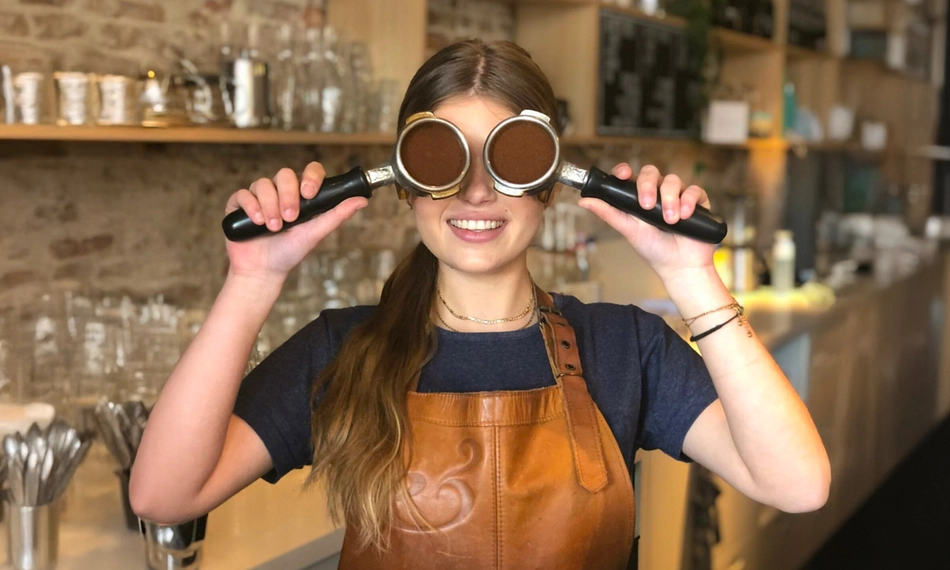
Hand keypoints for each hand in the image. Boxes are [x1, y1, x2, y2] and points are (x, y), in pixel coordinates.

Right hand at [224, 162, 367, 281]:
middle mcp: (280, 191)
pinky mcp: (238, 205)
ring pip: (263, 184)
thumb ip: (337, 215)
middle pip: (284, 175)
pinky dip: (251, 206)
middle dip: (288, 196)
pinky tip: (257, 221)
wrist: (263, 271)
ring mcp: (259, 197)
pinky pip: (242, 194)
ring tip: (273, 227)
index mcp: (301, 194)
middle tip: (290, 218)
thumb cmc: (290, 252)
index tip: (309, 193)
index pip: (309, 172)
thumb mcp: (316, 233)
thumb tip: (362, 200)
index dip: (310, 177)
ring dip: (270, 205)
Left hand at [577, 163, 715, 279]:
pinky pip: (694, 190)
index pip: (630, 176)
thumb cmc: (654, 250)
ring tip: (669, 220)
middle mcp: (657, 194)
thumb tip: (583, 201)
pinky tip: (685, 215)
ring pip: (673, 180)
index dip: (625, 170)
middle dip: (648, 186)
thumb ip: (609, 214)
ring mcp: (677, 196)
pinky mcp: (697, 202)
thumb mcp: (628, 230)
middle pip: (652, 173)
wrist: (681, 267)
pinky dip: (689, 200)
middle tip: (647, 206)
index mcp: (638, 198)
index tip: (623, 174)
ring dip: (669, 198)